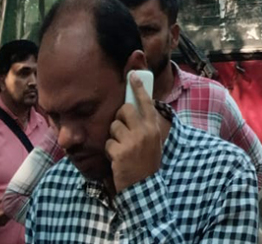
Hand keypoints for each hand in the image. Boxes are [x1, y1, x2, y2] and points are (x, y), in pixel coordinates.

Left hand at [106, 72, 164, 193]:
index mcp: (154, 127)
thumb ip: (145, 124)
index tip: (132, 74)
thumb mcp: (152, 140)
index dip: (138, 87)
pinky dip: (110, 151)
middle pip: (125, 110)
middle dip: (119, 118)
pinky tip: (118, 159)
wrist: (144, 186)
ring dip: (113, 137)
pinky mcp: (120, 152)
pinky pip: (108, 143)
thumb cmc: (147, 161)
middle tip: (122, 130)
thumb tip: (134, 107)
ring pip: (113, 126)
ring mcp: (133, 141)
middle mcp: (145, 131)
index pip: (146, 102)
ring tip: (122, 148)